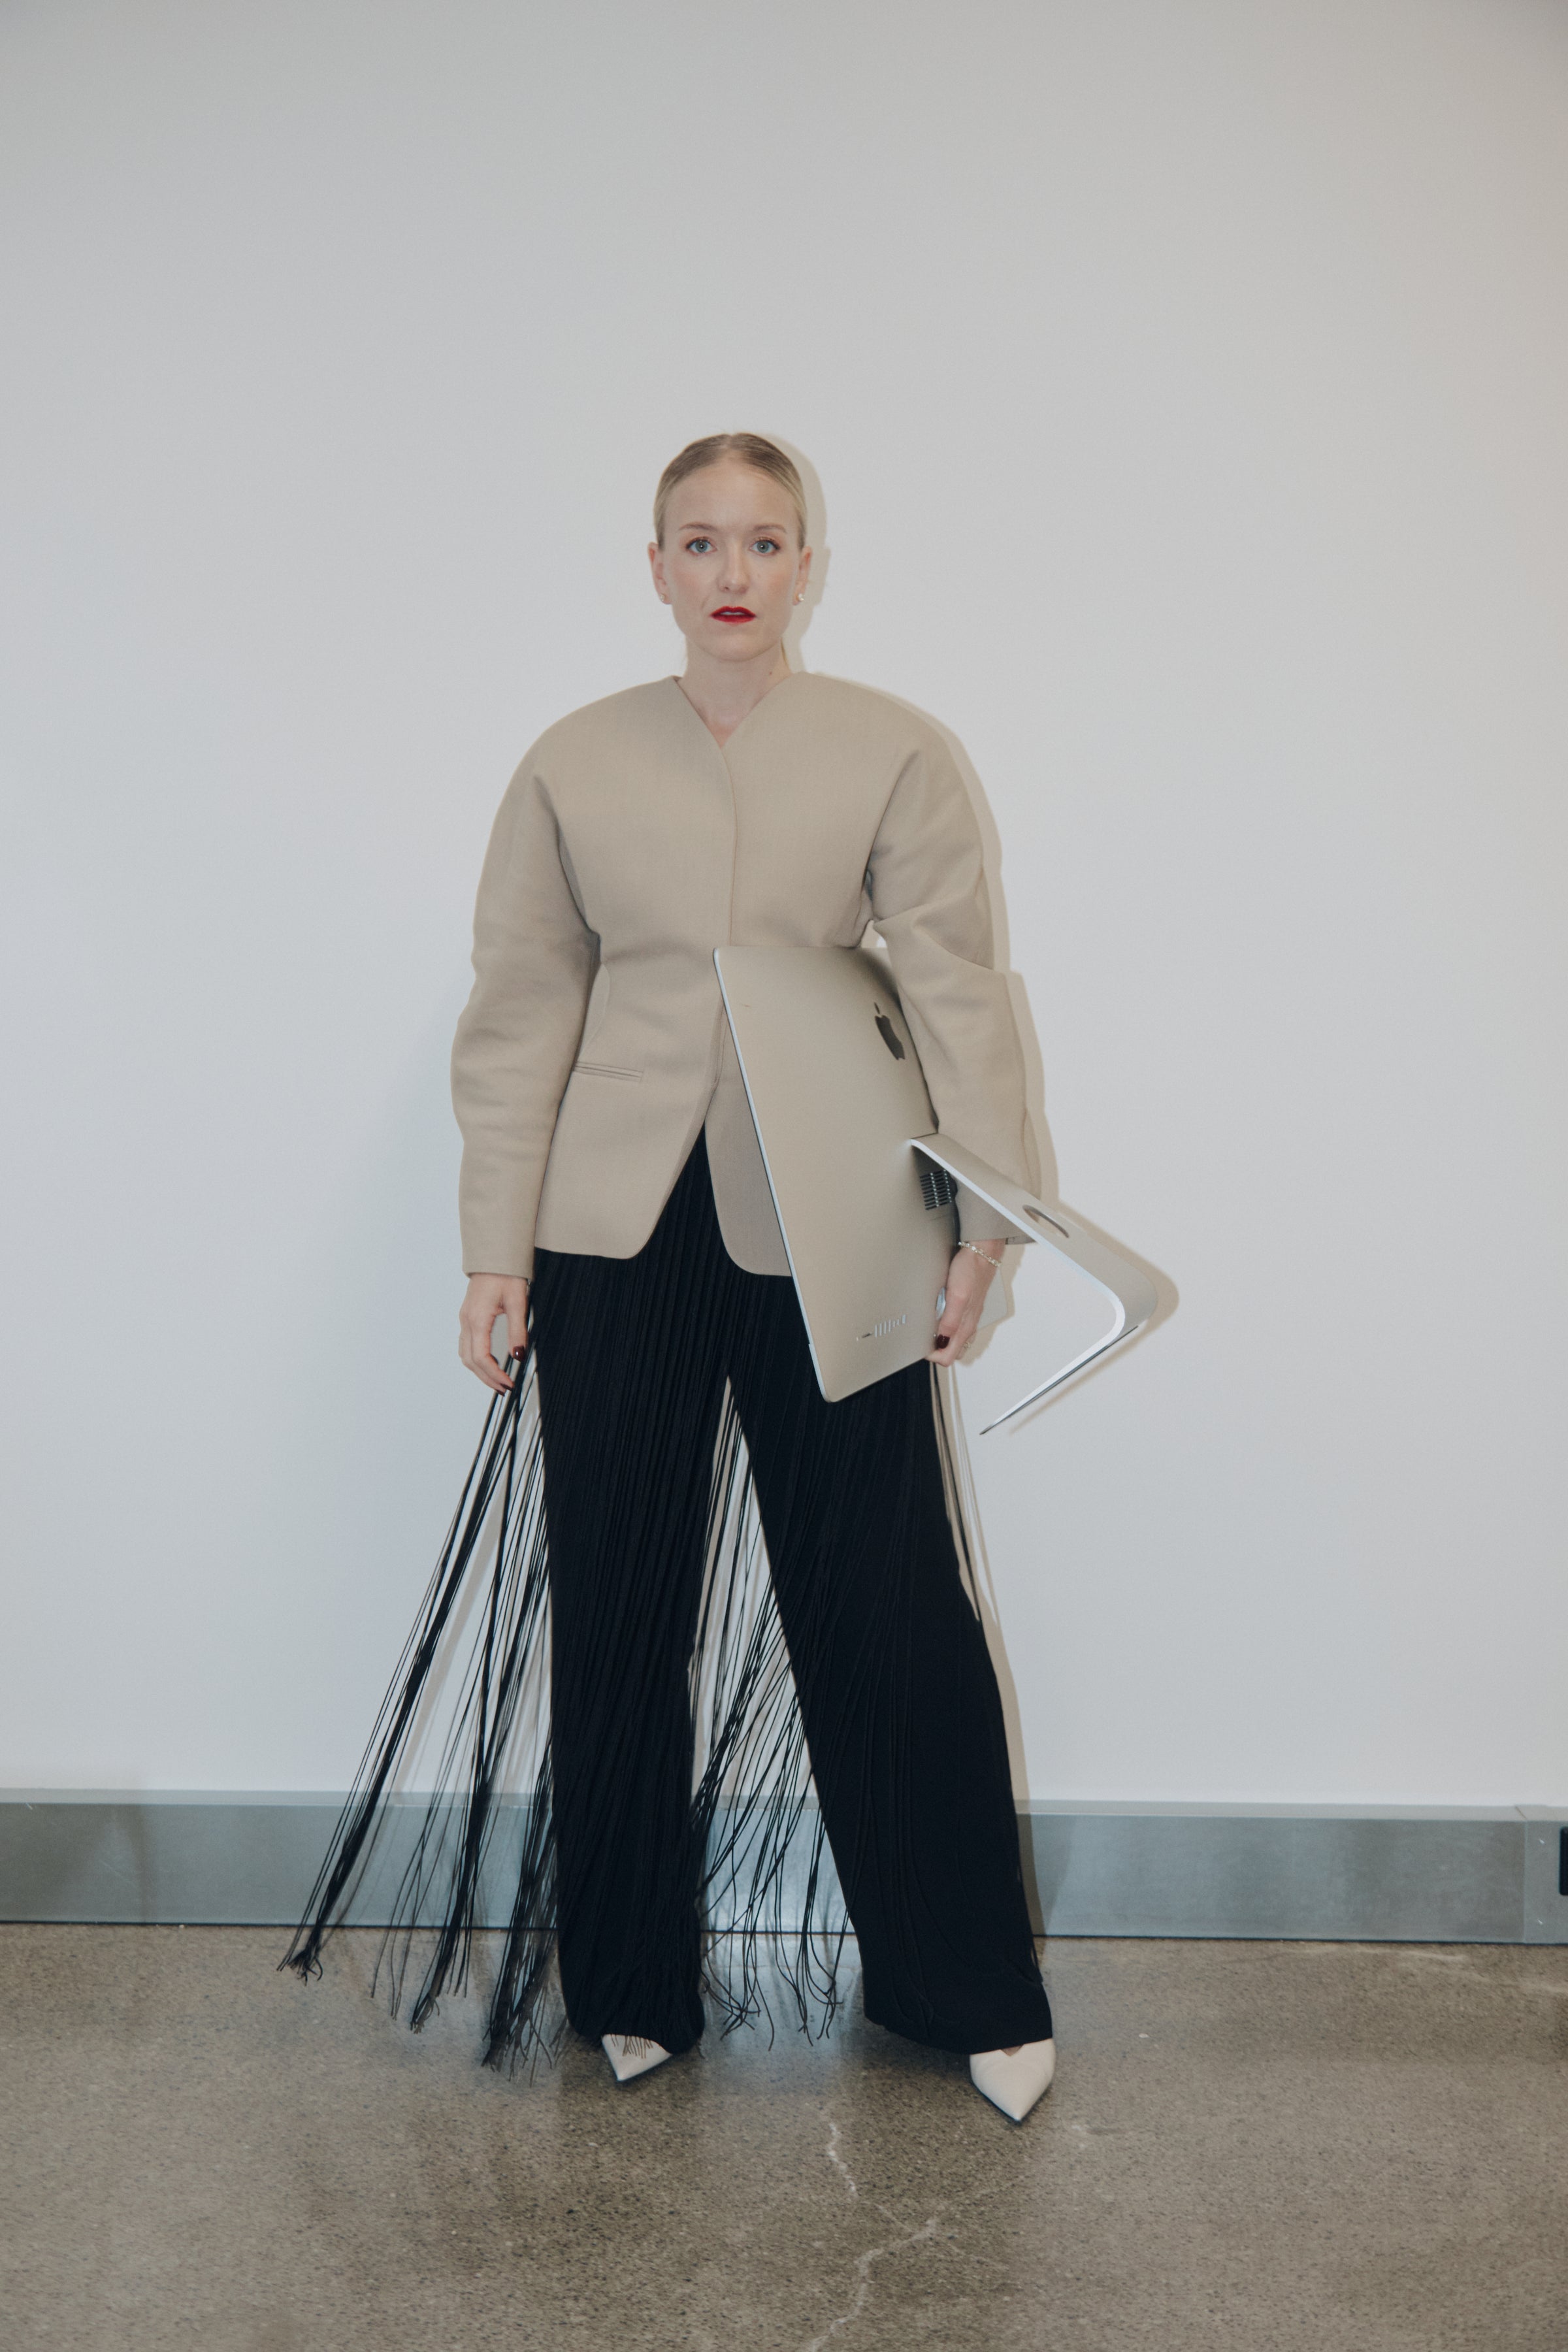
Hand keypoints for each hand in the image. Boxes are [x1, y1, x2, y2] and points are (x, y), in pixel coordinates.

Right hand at [459, 1272, 529, 1392]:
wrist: (493, 1257)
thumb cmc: (505, 1275)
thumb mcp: (517, 1302)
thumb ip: (518, 1331)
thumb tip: (518, 1356)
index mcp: (477, 1319)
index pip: (481, 1357)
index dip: (494, 1374)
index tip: (508, 1383)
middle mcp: (467, 1321)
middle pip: (470, 1361)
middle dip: (486, 1378)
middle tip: (504, 1388)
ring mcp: (464, 1319)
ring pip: (465, 1354)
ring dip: (479, 1371)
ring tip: (496, 1381)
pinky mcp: (467, 1317)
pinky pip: (465, 1345)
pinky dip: (475, 1360)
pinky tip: (487, 1364)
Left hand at [928, 1241, 1003, 1364]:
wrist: (982, 1255)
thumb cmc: (971, 1272)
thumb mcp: (957, 1297)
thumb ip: (950, 1321)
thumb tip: (941, 1341)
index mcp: (965, 1327)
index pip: (948, 1357)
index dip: (932, 1356)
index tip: (920, 1345)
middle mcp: (968, 1326)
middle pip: (951, 1352)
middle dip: (935, 1351)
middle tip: (922, 1338)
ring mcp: (968, 1318)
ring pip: (953, 1341)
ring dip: (940, 1340)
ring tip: (927, 1329)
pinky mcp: (966, 1309)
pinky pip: (955, 1327)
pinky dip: (944, 1328)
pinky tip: (937, 1317)